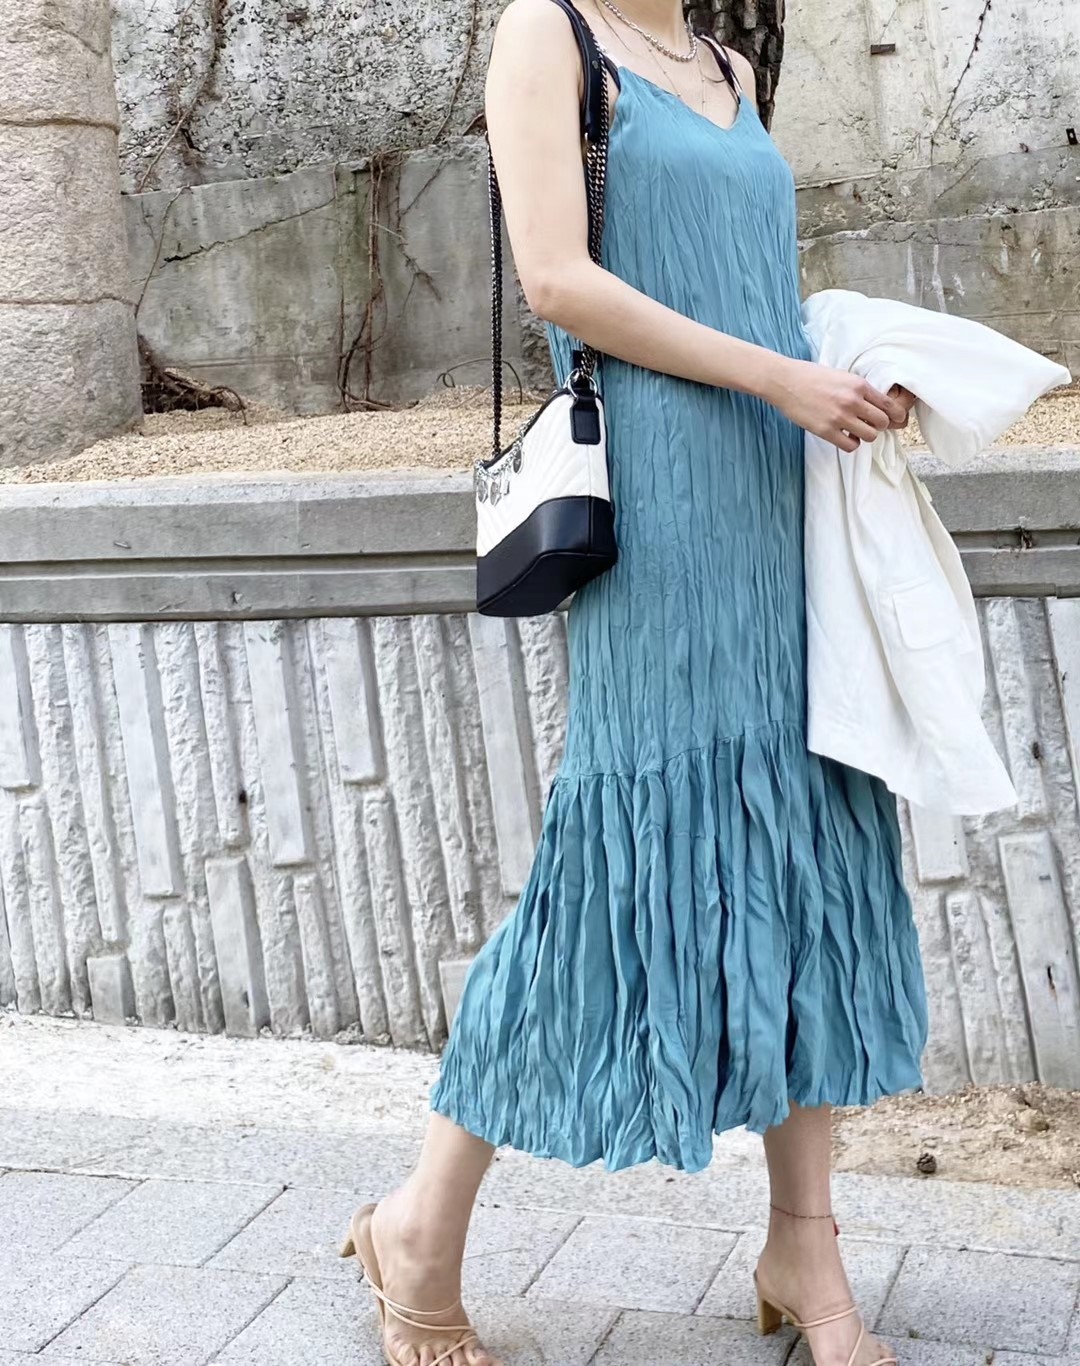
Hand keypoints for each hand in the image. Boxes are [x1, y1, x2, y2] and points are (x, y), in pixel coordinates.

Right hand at [765, 358, 910, 452]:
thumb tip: (874, 405)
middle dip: (879, 426)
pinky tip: (843, 437)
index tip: (893, 419)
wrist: (784, 381)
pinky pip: (851, 446)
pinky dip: (851, 444)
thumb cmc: (810, 376)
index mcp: (858, 385)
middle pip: (883, 422)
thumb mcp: (841, 376)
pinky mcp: (826, 430)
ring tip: (855, 431)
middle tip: (869, 424)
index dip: (894, 415)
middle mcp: (852, 401)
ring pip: (870, 436)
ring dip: (865, 435)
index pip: (889, 405)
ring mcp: (839, 417)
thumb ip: (858, 389)